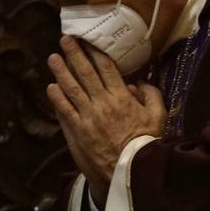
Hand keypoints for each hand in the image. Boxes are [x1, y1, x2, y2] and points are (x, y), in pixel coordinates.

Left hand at [46, 36, 166, 196]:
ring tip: (53, 58)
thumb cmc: (146, 143)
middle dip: (74, 54)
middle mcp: (103, 102)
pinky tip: (50, 86)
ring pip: (72, 88)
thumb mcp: (158, 116)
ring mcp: (88, 116)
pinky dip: (57, 97)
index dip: (95, 52)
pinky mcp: (78, 131)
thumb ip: (151, 95)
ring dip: (61, 71)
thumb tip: (139, 82)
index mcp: (122, 97)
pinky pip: (65, 110)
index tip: (87, 40)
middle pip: (86, 73)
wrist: (131, 170)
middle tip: (65, 39)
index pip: (106, 68)